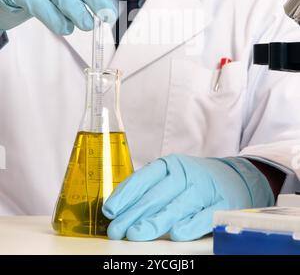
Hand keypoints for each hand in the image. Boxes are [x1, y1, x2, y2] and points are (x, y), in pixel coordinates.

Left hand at [102, 154, 273, 241]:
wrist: (234, 177)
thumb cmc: (194, 180)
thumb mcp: (171, 176)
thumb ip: (148, 189)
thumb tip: (119, 208)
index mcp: (170, 165)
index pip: (143, 179)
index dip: (125, 195)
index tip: (110, 211)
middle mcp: (185, 174)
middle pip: (156, 195)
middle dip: (134, 213)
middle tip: (117, 229)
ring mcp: (204, 189)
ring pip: (177, 206)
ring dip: (155, 221)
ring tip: (136, 233)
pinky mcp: (221, 204)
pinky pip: (204, 216)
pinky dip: (190, 225)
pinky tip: (175, 234)